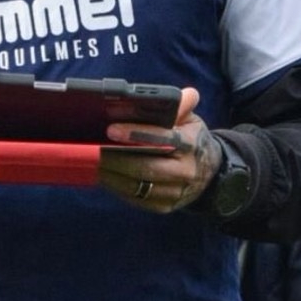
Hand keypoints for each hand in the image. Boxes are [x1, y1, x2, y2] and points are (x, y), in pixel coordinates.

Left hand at [98, 88, 221, 212]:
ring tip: (90, 161)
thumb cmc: (191, 140)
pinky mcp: (165, 206)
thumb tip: (184, 94)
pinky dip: (116, 186)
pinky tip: (102, 174)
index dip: (136, 134)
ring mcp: (175, 192)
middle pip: (146, 167)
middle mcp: (185, 171)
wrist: (210, 173)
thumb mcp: (190, 121)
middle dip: (115, 158)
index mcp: (191, 145)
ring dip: (110, 174)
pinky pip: (135, 198)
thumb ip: (182, 107)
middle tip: (90, 148)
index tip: (110, 130)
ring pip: (137, 186)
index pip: (163, 139)